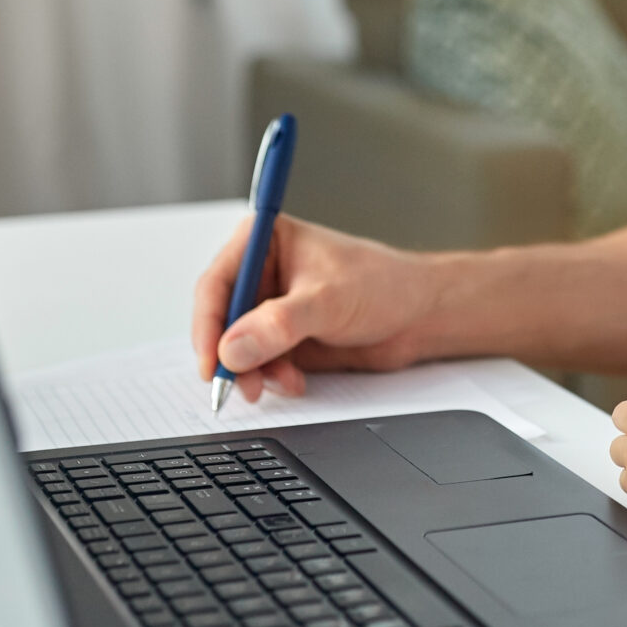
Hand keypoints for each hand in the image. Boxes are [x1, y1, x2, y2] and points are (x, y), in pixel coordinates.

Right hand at [190, 213, 443, 401]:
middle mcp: (263, 271)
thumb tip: (231, 348)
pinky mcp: (283, 335)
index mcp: (265, 241)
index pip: (217, 283)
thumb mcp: (328, 301)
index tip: (212, 362)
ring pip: (238, 346)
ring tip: (280, 382)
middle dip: (230, 356)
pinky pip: (259, 362)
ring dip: (253, 370)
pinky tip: (294, 381)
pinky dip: (271, 376)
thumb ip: (278, 325)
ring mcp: (271, 305)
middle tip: (239, 386)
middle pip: (221, 319)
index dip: (207, 325)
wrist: (419, 316)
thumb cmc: (383, 285)